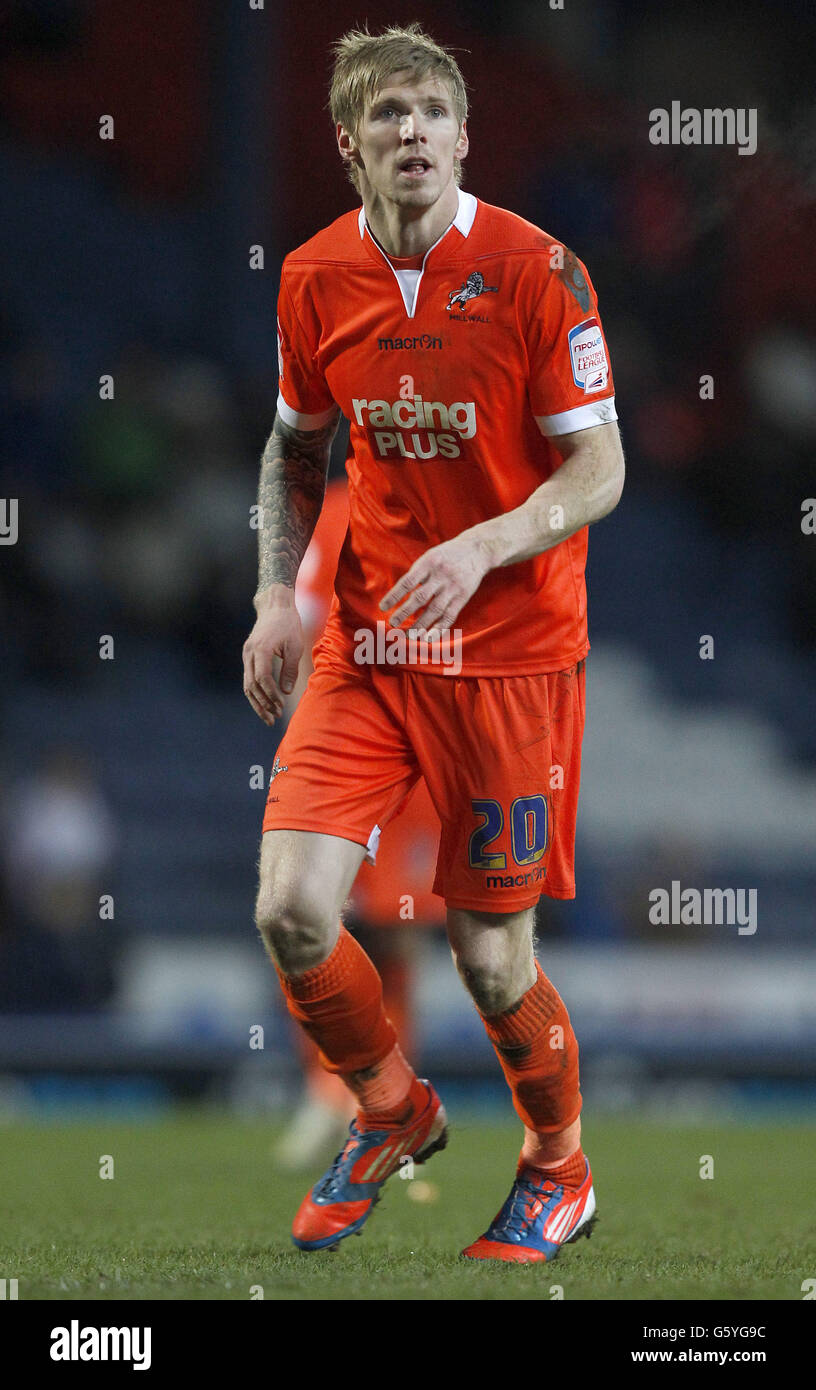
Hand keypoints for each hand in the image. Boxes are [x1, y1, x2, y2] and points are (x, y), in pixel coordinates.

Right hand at [242, 591, 303, 725]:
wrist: (274, 607)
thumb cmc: (288, 625)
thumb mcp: (295, 647)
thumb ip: (290, 670)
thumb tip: (286, 691)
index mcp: (261, 649)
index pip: (262, 678)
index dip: (271, 694)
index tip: (281, 705)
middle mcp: (249, 653)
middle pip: (251, 685)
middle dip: (263, 704)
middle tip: (275, 717)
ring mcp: (246, 655)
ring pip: (247, 685)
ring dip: (257, 702)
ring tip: (269, 717)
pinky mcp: (248, 656)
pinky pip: (248, 679)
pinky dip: (256, 693)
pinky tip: (264, 704)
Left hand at [379, 532, 490, 633]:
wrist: (478, 550)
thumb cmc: (447, 555)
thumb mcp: (431, 556)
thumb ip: (417, 574)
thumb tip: (398, 595)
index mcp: (429, 562)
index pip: (408, 582)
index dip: (394, 595)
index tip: (382, 608)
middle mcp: (441, 575)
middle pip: (420, 598)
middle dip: (405, 612)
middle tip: (392, 624)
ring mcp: (453, 587)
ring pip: (435, 610)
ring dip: (420, 625)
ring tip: (408, 635)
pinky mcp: (463, 597)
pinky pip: (450, 616)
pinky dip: (439, 629)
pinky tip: (429, 638)